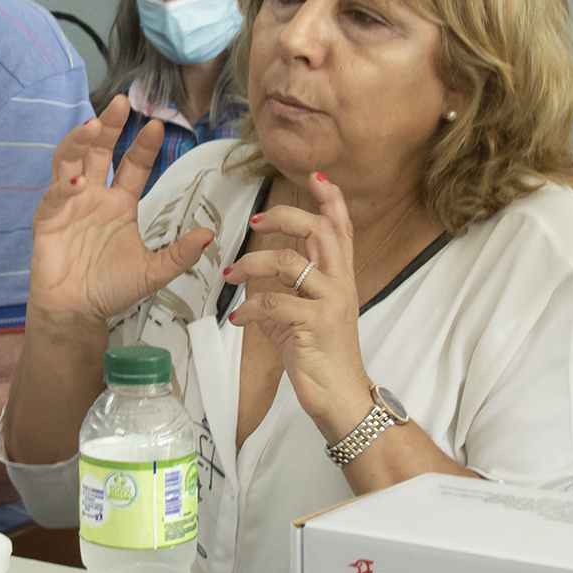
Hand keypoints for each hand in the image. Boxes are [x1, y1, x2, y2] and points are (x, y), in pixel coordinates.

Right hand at [26, 98, 213, 330]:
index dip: (142, 146)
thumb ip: (179, 254)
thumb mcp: (153, 272)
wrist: (77, 313)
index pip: (132, 165)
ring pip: (70, 161)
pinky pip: (54, 196)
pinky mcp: (48, 219)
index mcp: (119, 203)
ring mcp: (69, 204)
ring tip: (91, 126)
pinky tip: (76, 182)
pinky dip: (63, 186)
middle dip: (108, 126)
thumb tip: (209, 236)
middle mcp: (93, 196)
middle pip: (98, 151)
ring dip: (79, 142)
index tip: (155, 126)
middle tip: (120, 104)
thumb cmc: (110, 290)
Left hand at [223, 171, 372, 435]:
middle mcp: (340, 284)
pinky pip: (274, 303)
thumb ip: (284, 297)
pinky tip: (238, 319)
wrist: (340, 396)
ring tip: (231, 276)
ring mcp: (329, 302)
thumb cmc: (320, 356)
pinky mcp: (314, 324)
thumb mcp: (303, 319)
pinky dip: (249, 308)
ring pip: (288, 262)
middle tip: (257, 218)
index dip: (330, 199)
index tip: (316, 176)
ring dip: (251, 264)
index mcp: (340, 277)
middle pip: (319, 230)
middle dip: (286, 215)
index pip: (341, 228)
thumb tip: (251, 291)